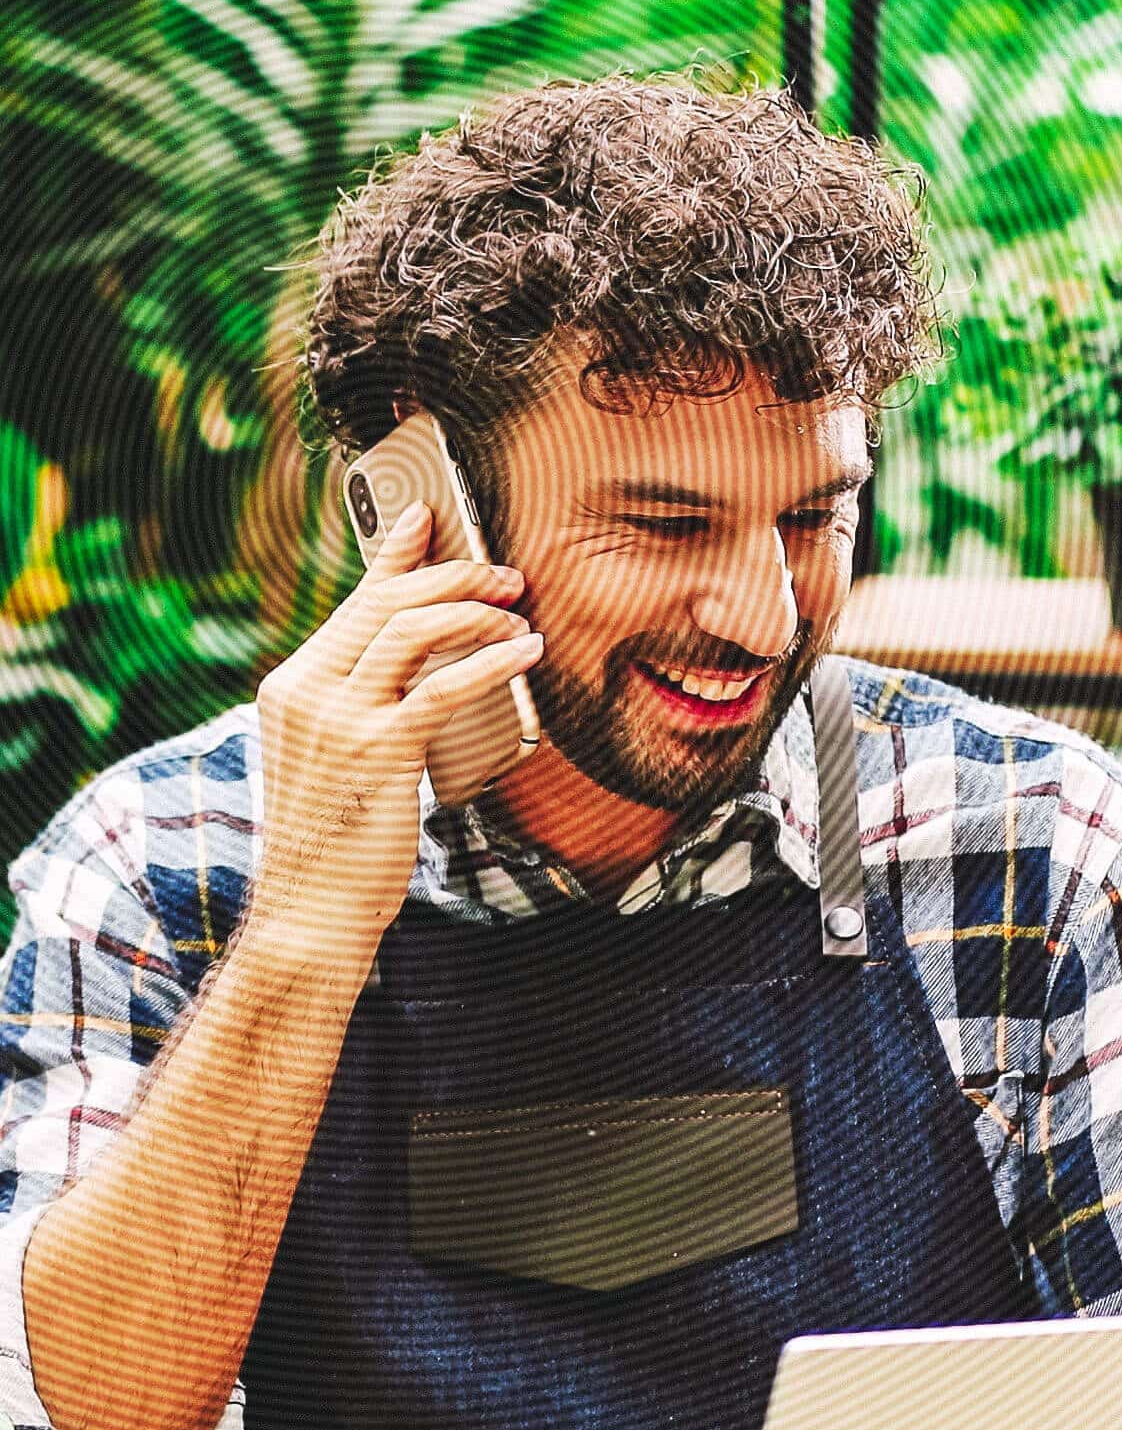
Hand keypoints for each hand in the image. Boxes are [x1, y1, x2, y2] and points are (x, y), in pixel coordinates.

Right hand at [249, 503, 541, 958]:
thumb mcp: (338, 762)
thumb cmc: (336, 843)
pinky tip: (524, 653)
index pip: (352, 602)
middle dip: (452, 575)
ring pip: (410, 628)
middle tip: (505, 574)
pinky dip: (489, 661)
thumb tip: (418, 670)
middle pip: (385, 602)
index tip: (427, 516)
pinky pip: (441, 686)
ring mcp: (337, 719)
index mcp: (290, 687)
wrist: (309, 913)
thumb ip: (362, 708)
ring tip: (518, 615)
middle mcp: (305, 691)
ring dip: (474, 611)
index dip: (393, 552)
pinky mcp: (376, 751)